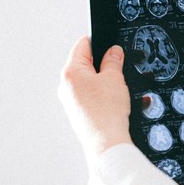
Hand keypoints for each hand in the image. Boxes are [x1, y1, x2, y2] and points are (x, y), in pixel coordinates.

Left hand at [58, 37, 131, 164]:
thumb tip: (113, 52)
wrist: (106, 142)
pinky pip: (89, 96)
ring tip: (117, 88)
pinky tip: (113, 101)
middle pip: (84, 64)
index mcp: (70, 73)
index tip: (109, 43)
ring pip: (88, 81)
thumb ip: (113, 60)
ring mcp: (70, 101)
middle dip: (102, 64)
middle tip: (118, 68)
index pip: (82, 46)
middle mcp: (65, 86)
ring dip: (103, 81)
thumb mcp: (115, 78)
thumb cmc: (106, 113)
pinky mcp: (77, 112)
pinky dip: (101, 95)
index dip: (98, 42)